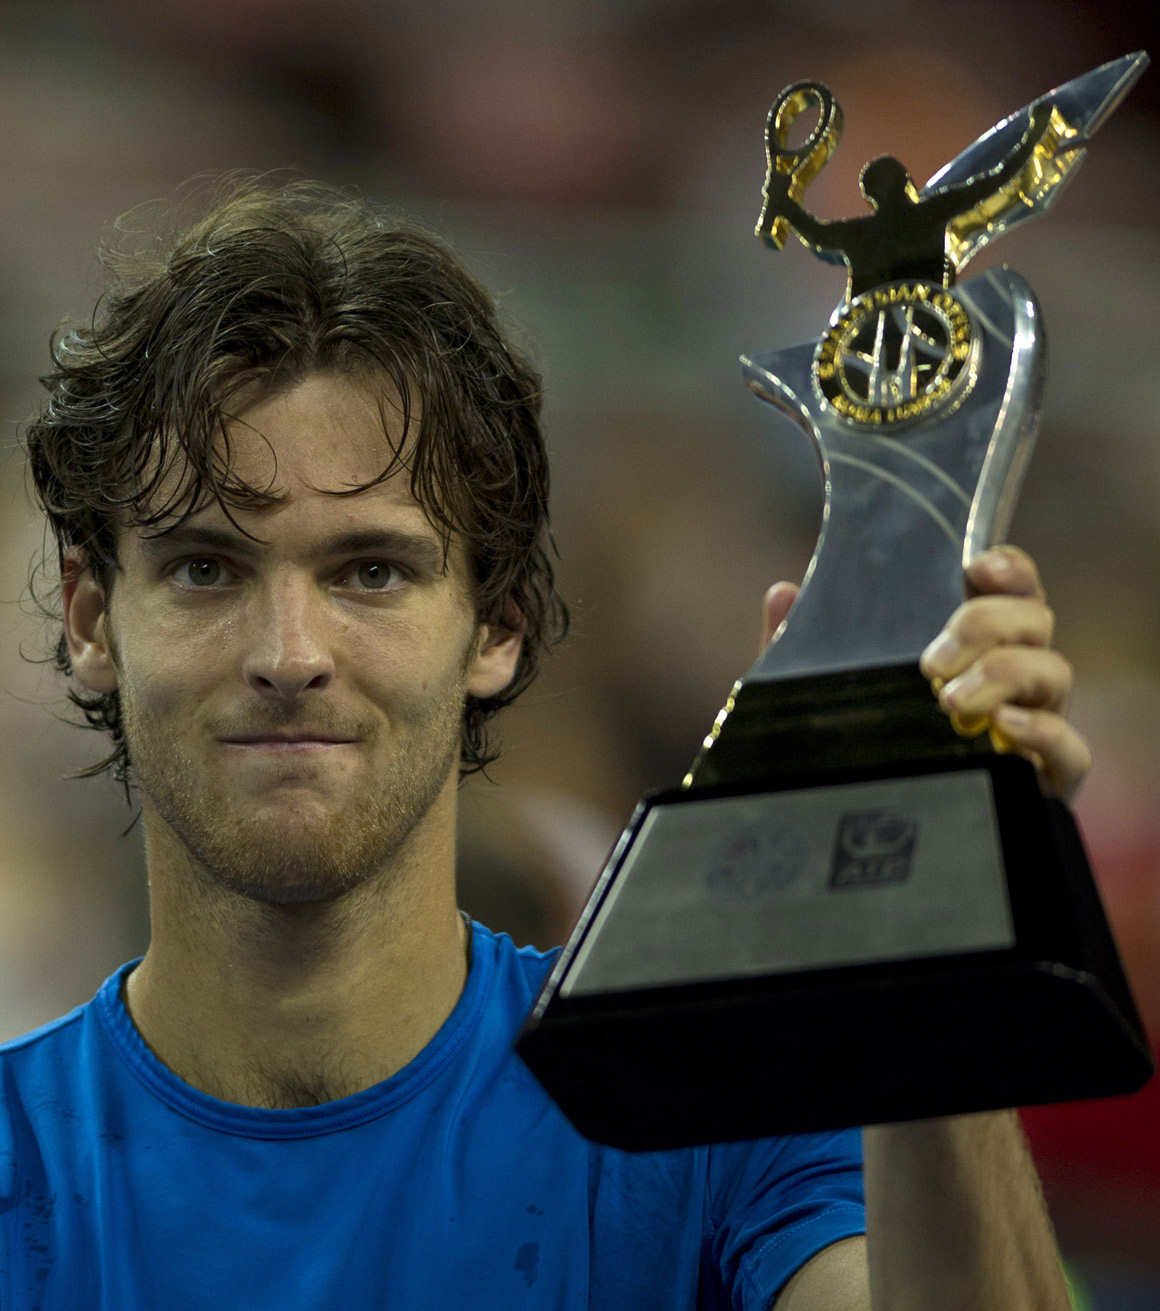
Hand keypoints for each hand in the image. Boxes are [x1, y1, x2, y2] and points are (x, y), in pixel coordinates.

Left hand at [759, 546, 1091, 802]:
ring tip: (951, 699)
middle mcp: (1013, 678)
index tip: (975, 566)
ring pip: (1054, 673)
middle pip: (1034, 620)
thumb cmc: (862, 756)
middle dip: (987, 624)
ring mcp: (1035, 726)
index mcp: (973, 647)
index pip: (1009, 589)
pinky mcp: (1046, 781)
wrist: (876, 850)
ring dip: (1006, 672)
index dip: (1007, 569)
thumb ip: (802, 651)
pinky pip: (1072, 750)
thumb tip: (781, 593)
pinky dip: (1045, 731)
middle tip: (931, 659)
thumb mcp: (823, 702)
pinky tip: (1005, 724)